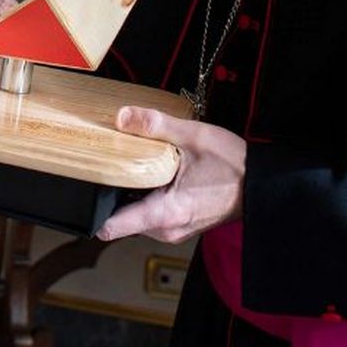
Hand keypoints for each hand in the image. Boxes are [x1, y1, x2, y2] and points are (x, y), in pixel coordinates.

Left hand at [96, 106, 246, 243]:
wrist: (263, 186)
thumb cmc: (235, 166)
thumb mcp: (193, 136)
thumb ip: (155, 125)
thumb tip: (122, 116)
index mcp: (165, 213)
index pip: (112, 227)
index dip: (92, 210)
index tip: (83, 189)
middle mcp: (166, 229)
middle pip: (121, 217)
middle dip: (114, 193)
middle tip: (114, 163)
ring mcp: (175, 230)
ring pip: (136, 215)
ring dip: (133, 193)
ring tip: (138, 166)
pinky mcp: (181, 225)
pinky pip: (152, 214)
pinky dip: (149, 196)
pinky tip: (157, 173)